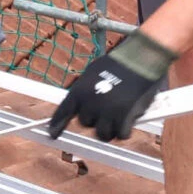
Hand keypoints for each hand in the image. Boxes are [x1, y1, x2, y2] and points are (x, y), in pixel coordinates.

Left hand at [48, 30, 177, 141]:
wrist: (140, 59)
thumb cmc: (118, 64)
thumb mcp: (93, 72)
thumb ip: (85, 89)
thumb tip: (80, 104)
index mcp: (80, 91)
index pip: (63, 111)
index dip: (57, 124)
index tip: (52, 134)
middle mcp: (90, 104)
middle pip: (86, 123)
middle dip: (95, 119)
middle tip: (106, 111)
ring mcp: (107, 113)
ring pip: (103, 134)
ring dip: (110, 129)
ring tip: (117, 120)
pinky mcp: (124, 119)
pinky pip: (121, 134)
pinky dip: (125, 130)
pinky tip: (129, 122)